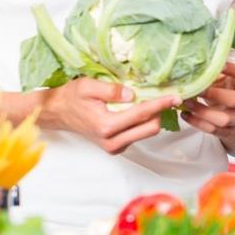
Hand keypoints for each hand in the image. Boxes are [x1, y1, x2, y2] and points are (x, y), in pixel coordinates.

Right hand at [39, 78, 179, 154]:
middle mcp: (112, 141)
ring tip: (153, 100)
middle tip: (167, 96)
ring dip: (153, 117)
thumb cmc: (72, 97)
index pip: (142, 114)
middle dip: (161, 112)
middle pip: (151, 129)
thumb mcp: (88, 86)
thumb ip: (111, 90)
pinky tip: (140, 109)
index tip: (175, 97)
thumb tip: (132, 94)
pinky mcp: (116, 147)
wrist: (59, 113)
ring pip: (146, 133)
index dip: (161, 104)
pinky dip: (143, 122)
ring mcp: (114, 147)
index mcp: (107, 126)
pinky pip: (138, 135)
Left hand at [181, 62, 234, 140]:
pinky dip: (196, 122)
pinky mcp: (227, 132)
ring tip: (187, 103)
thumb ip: (214, 74)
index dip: (231, 68)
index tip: (215, 65)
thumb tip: (194, 65)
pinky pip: (212, 130)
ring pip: (223, 119)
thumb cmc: (225, 93)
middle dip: (214, 94)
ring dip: (203, 111)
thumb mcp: (223, 81)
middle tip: (196, 89)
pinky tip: (185, 114)